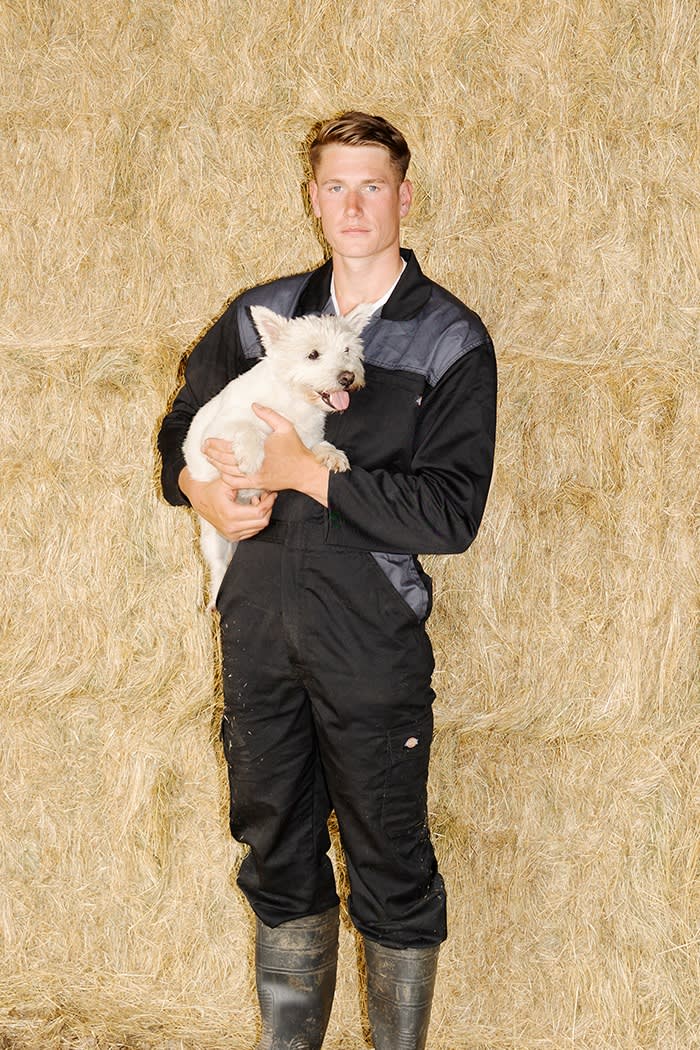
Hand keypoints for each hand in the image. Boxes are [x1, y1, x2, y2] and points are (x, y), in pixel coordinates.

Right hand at [178, 468, 275, 541]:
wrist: (199, 498)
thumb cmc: (213, 488)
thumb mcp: (228, 481)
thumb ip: (246, 482)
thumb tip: (263, 482)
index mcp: (230, 514)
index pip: (259, 512)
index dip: (269, 502)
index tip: (271, 493)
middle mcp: (231, 527)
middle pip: (262, 522)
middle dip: (268, 508)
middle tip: (267, 496)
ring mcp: (231, 534)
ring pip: (259, 528)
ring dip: (263, 514)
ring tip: (258, 501)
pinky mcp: (232, 537)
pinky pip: (252, 531)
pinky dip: (256, 521)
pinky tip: (252, 509)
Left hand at [204, 405, 329, 506]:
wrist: (306, 472)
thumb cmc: (296, 450)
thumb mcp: (285, 427)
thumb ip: (269, 415)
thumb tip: (254, 405)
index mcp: (256, 453)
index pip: (230, 449)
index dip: (216, 445)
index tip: (207, 441)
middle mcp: (253, 467)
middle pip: (226, 462)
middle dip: (212, 455)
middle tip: (203, 448)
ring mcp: (255, 478)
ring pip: (229, 474)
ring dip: (217, 466)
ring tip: (208, 459)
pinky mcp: (258, 485)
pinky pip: (237, 484)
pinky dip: (227, 479)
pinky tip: (221, 473)